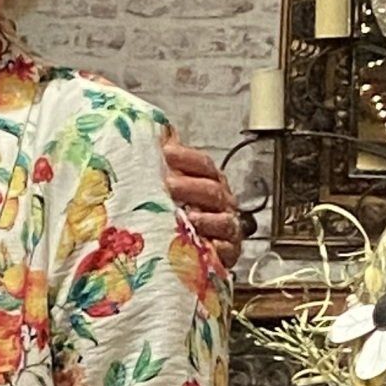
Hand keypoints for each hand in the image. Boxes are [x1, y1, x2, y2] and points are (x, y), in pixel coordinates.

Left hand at [164, 139, 244, 266]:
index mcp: (210, 182)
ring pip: (223, 220)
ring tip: (188, 217)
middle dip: (191, 187)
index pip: (204, 165)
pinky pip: (226, 249)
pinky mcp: (227, 253)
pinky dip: (216, 247)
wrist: (187, 251)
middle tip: (169, 185)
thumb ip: (167, 163)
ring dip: (205, 218)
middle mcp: (221, 203)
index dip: (187, 157)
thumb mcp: (171, 185)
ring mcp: (226, 227)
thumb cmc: (178, 214)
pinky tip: (203, 245)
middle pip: (213, 190)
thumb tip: (157, 133)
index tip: (166, 152)